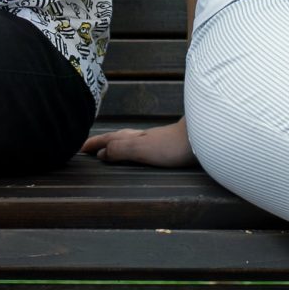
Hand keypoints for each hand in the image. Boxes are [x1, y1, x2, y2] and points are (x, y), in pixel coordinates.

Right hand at [81, 120, 195, 168]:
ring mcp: (159, 139)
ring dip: (119, 143)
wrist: (207, 137)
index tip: (80, 148)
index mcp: (136, 138)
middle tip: (91, 148)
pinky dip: (136, 146)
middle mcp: (146, 136)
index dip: (95, 144)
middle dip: (105, 142)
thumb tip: (102, 153)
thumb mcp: (142, 148)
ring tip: (112, 148)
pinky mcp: (173, 143)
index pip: (111, 139)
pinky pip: (146, 144)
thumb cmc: (174, 145)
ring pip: (133, 139)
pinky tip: (145, 149)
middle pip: (120, 137)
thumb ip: (122, 149)